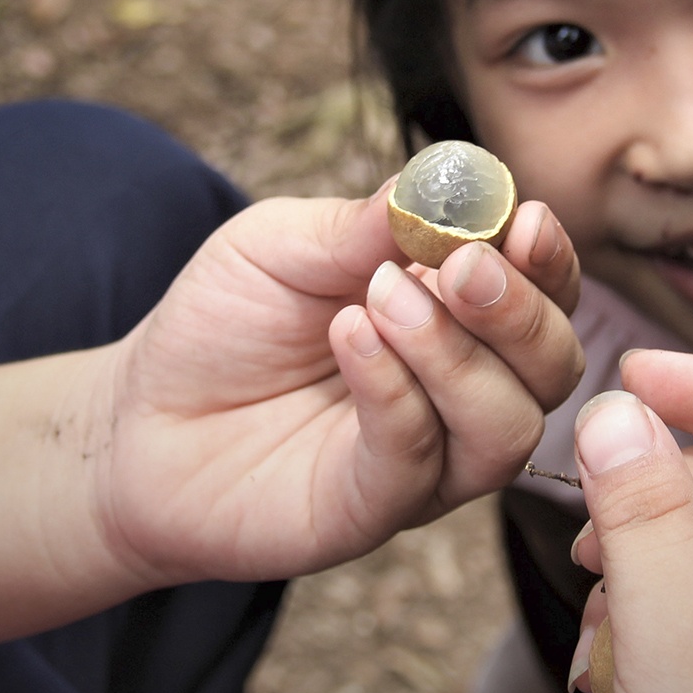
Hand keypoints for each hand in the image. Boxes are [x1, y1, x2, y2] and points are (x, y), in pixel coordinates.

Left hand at [93, 186, 583, 585]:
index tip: (524, 220)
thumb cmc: (225, 324)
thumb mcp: (285, 245)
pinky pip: (417, 459)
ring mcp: (428, 461)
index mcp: (462, 320)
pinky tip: (349, 336)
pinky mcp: (373, 510)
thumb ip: (365, 223)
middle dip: (519, 311)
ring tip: (381, 298)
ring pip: (506, 427)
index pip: (546, 295)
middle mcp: (466, 395)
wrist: (140, 416)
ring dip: (458, 355)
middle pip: (553, 366)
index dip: (548, 261)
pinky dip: (395, 391)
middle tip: (460, 265)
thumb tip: (444, 182)